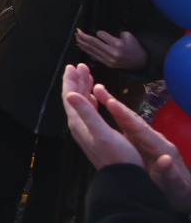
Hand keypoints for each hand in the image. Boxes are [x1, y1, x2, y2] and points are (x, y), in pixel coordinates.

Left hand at [63, 64, 141, 169]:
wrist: (123, 178)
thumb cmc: (116, 155)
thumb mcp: (101, 132)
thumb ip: (86, 112)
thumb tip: (70, 94)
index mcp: (77, 122)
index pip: (70, 96)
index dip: (70, 80)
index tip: (73, 66)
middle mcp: (78, 125)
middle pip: (73, 98)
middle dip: (76, 81)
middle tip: (81, 66)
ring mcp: (86, 130)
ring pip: (81, 104)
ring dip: (83, 89)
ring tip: (87, 76)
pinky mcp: (95, 134)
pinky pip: (88, 112)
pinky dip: (90, 100)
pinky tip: (93, 97)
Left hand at [75, 28, 147, 70]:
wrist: (140, 61)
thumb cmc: (134, 46)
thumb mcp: (128, 36)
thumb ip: (115, 33)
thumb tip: (101, 33)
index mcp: (118, 44)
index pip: (101, 35)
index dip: (97, 32)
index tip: (96, 31)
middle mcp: (112, 53)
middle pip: (93, 43)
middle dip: (83, 37)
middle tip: (77, 31)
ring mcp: (109, 60)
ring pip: (92, 50)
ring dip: (82, 43)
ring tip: (77, 37)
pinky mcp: (107, 64)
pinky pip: (94, 56)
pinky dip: (87, 51)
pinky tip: (81, 46)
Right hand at [93, 80, 190, 212]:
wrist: (183, 192)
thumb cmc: (178, 190)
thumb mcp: (175, 184)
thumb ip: (170, 172)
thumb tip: (166, 160)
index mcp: (159, 147)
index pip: (139, 129)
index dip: (125, 116)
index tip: (111, 102)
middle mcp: (152, 139)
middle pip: (132, 119)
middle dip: (115, 104)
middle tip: (98, 88)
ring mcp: (147, 140)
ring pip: (128, 121)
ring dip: (113, 106)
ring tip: (97, 92)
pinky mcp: (141, 144)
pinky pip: (126, 127)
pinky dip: (116, 115)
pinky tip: (105, 108)